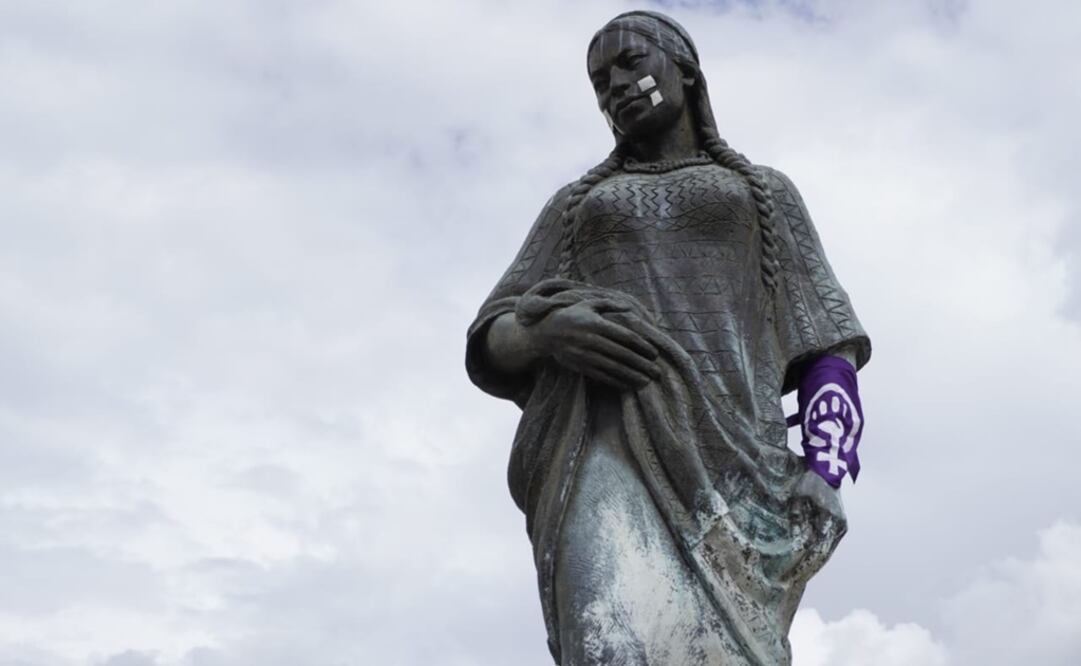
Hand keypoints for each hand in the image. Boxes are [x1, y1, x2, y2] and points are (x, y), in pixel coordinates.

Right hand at [526, 299, 661, 389]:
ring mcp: (585, 355)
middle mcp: (592, 340)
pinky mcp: (580, 366)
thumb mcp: (587, 303)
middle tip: (657, 372)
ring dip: (632, 376)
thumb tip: (629, 308)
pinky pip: (602, 376)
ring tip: (646, 382)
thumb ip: (608, 303)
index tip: (654, 353)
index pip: (625, 337)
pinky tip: (628, 385)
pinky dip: (617, 382)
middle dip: (642, 364)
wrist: (545, 333)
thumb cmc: (570, 315)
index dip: (642, 346)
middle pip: (623, 354)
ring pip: (613, 368)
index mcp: (597, 324)